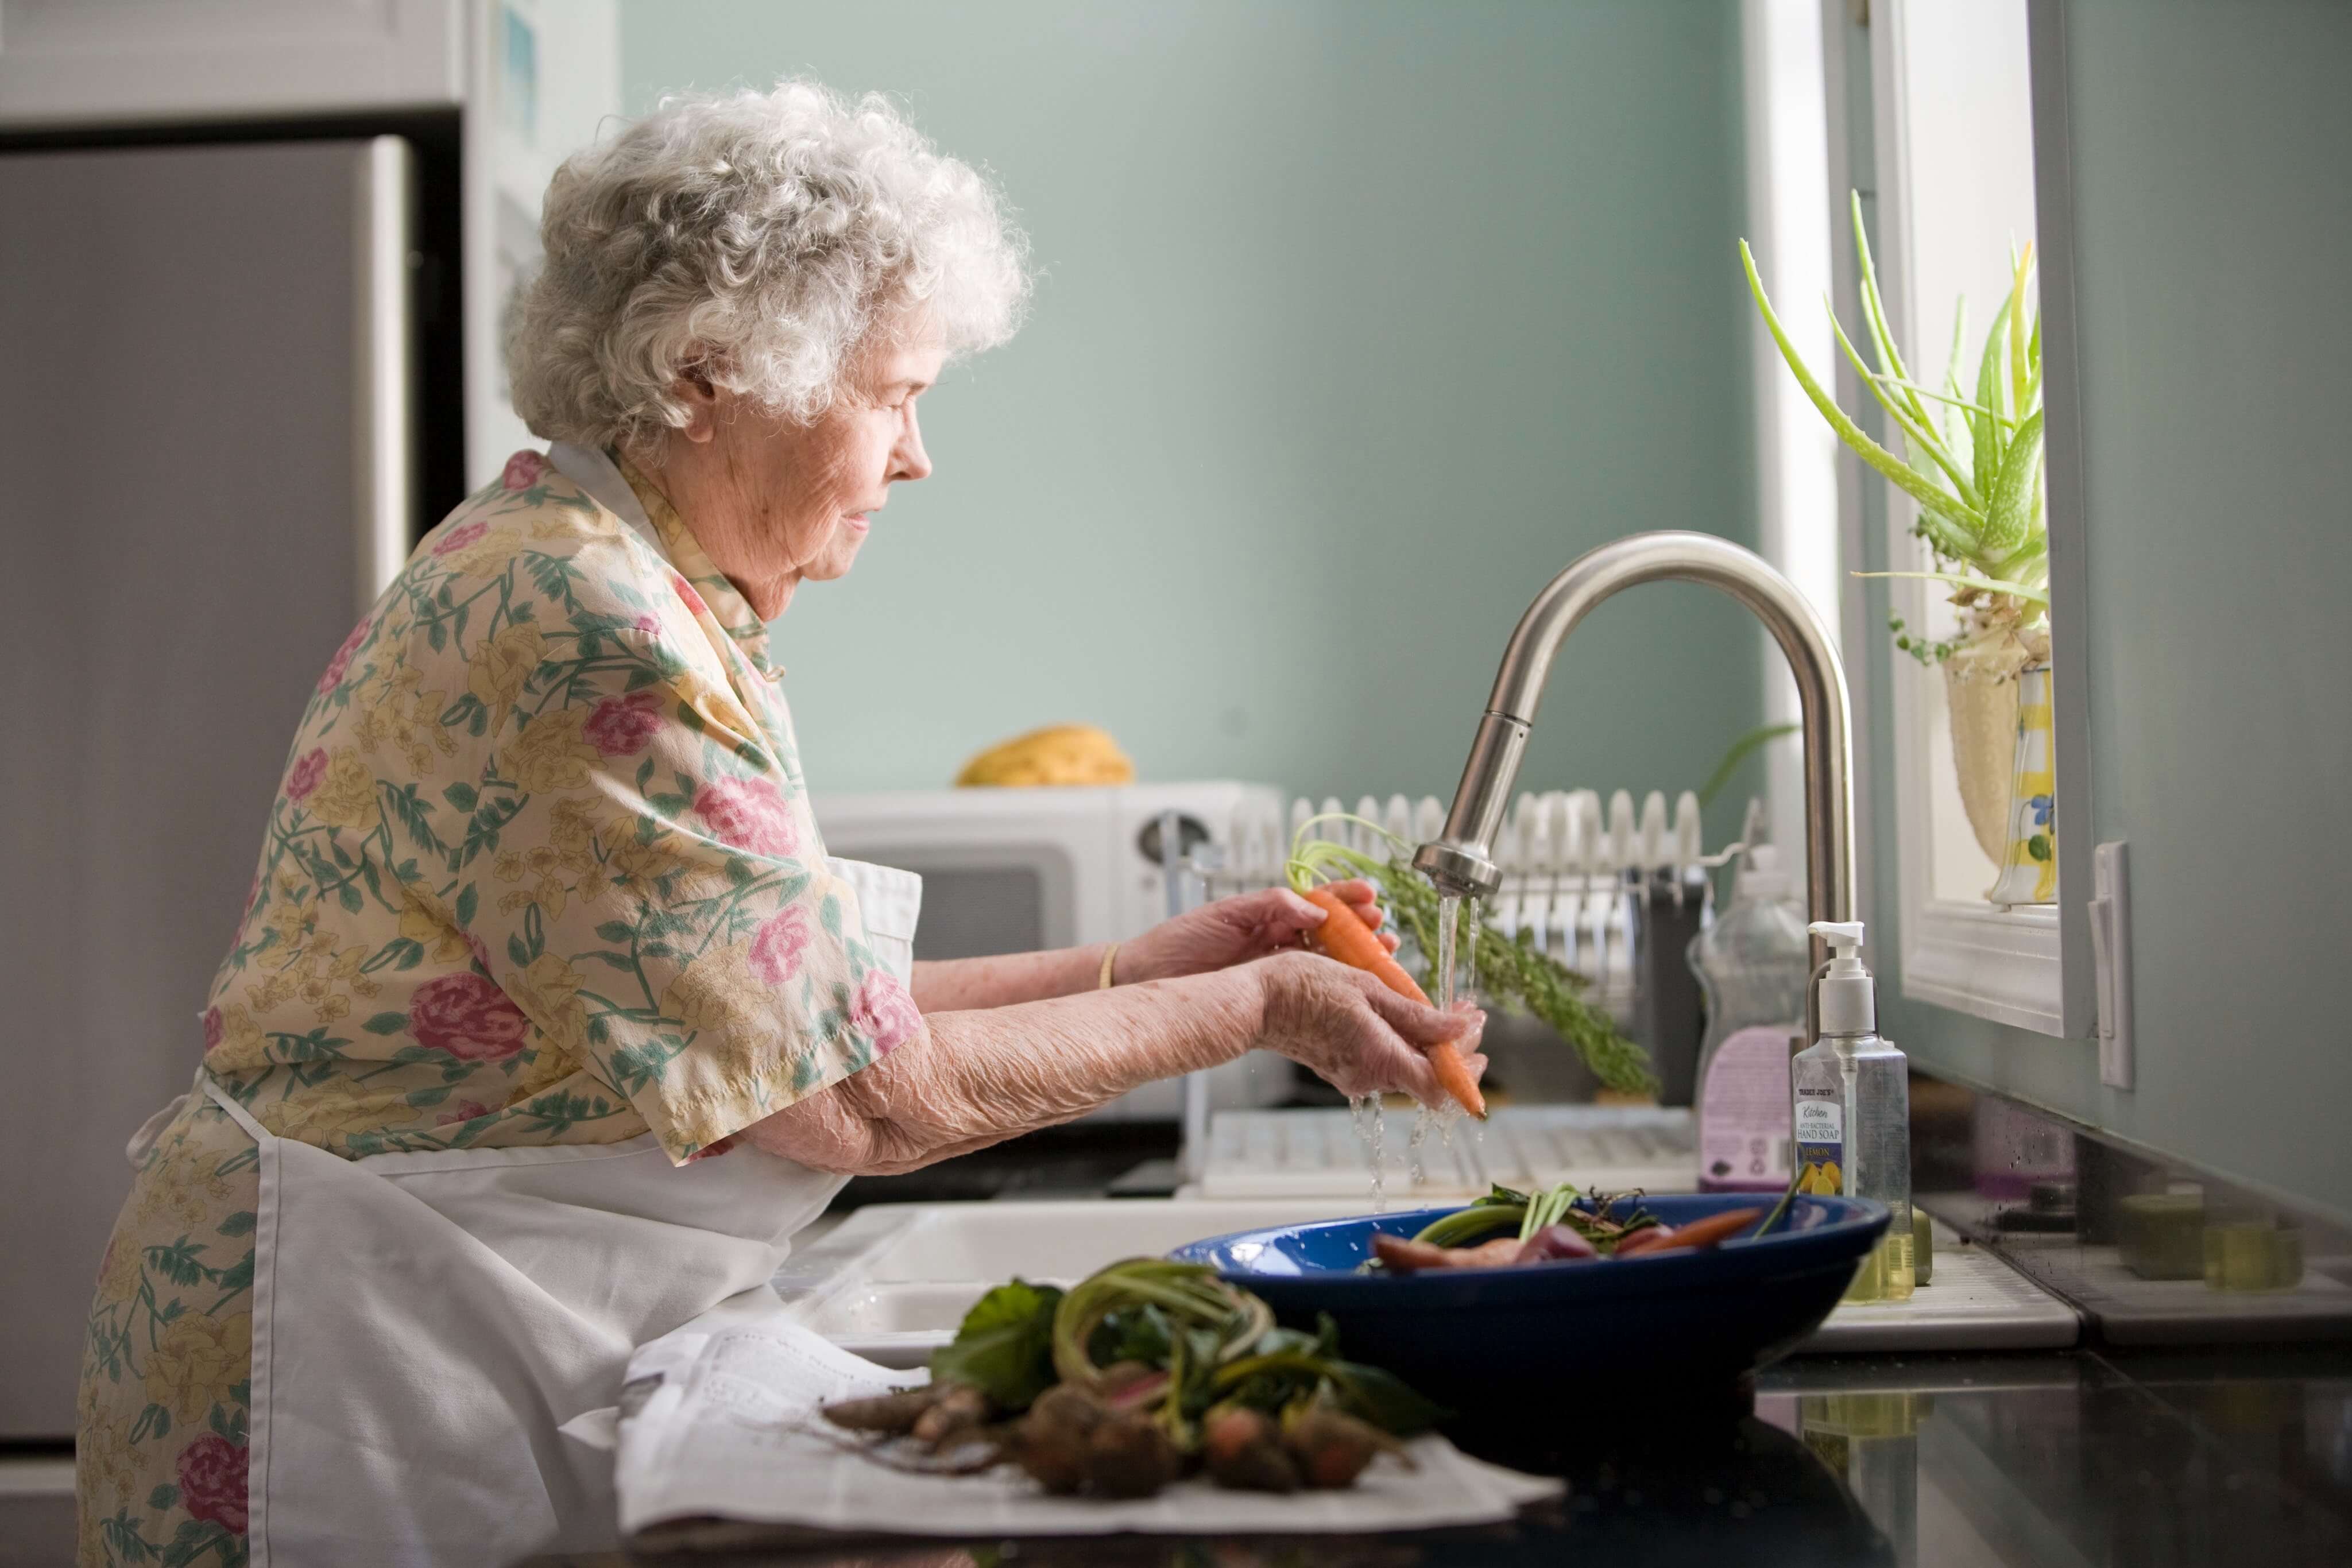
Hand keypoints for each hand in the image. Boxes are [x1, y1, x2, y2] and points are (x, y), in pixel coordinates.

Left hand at [1119, 881, 1396, 984]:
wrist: (1148, 979)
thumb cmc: (1179, 943)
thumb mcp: (1226, 914)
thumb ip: (1271, 906)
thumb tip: (1315, 909)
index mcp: (1268, 915)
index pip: (1317, 902)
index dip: (1346, 899)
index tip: (1370, 897)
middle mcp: (1278, 941)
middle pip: (1332, 933)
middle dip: (1362, 929)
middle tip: (1385, 931)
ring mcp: (1277, 969)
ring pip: (1328, 962)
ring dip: (1358, 957)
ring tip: (1384, 954)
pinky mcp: (1271, 996)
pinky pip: (1310, 990)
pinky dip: (1336, 987)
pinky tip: (1356, 988)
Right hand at [1249, 950, 1487, 1107]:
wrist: (1254, 1001)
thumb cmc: (1303, 987)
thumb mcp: (1368, 989)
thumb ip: (1417, 1016)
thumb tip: (1460, 1029)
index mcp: (1380, 1059)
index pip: (1441, 1086)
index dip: (1467, 1067)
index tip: (1477, 1031)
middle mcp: (1369, 1077)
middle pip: (1427, 1076)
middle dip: (1453, 1047)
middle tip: (1465, 1015)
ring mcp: (1353, 1075)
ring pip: (1406, 1066)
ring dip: (1428, 1041)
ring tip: (1438, 1008)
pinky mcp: (1341, 1068)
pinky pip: (1383, 1060)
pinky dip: (1401, 1041)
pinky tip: (1402, 1014)